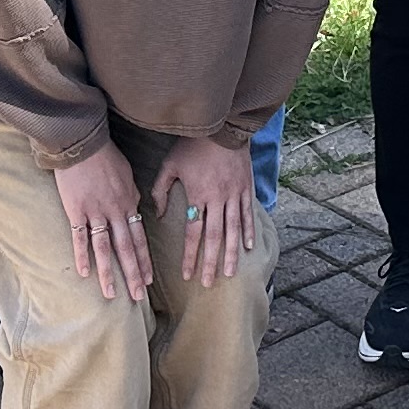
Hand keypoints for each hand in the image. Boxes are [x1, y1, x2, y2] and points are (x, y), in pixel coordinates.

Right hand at [55, 144, 151, 298]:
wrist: (84, 144)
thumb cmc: (106, 156)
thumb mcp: (127, 174)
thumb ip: (132, 194)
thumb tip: (134, 207)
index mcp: (129, 204)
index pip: (139, 238)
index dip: (144, 260)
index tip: (149, 280)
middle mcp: (115, 212)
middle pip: (126, 248)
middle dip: (133, 273)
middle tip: (137, 296)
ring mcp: (95, 212)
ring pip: (105, 248)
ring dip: (109, 273)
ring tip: (111, 294)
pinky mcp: (76, 211)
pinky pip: (80, 237)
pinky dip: (82, 256)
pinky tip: (85, 273)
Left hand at [152, 138, 259, 288]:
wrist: (222, 125)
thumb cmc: (193, 145)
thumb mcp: (170, 164)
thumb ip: (161, 190)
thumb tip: (159, 214)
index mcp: (198, 195)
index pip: (193, 232)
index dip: (190, 255)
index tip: (187, 274)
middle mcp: (218, 199)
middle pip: (214, 237)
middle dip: (211, 262)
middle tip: (209, 283)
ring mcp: (234, 194)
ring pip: (234, 229)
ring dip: (231, 253)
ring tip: (229, 272)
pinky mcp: (245, 187)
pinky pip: (247, 213)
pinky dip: (249, 231)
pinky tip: (248, 247)